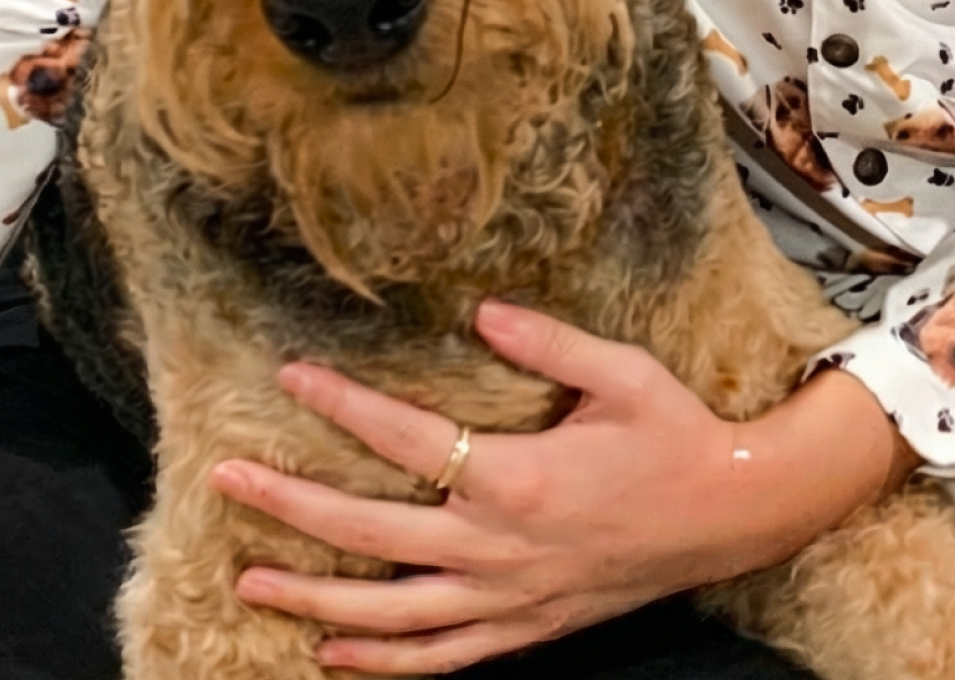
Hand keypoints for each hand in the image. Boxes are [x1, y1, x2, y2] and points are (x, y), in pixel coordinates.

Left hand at [211, 299, 753, 673]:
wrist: (728, 513)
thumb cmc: (674, 432)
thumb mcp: (622, 371)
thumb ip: (548, 341)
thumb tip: (480, 309)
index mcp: (518, 476)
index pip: (407, 438)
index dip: (342, 407)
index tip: (288, 378)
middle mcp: (498, 546)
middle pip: (371, 532)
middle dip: (290, 505)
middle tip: (226, 479)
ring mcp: (506, 598)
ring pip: (389, 611)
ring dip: (313, 594)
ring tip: (248, 575)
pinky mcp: (523, 628)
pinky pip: (437, 658)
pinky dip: (379, 663)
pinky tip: (331, 652)